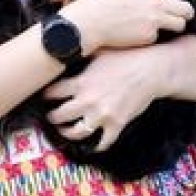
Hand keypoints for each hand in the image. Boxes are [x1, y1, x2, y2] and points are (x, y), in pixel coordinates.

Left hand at [43, 44, 166, 152]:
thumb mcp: (100, 51)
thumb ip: (82, 54)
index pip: (52, 93)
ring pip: (77, 132)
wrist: (151, 70)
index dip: (45, 95)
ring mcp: (102, 115)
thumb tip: (70, 49)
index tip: (44, 97)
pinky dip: (98, 146)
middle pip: (59, 115)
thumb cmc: (127, 56)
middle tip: (51, 117)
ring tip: (66, 131)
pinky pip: (104, 142)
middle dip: (52, 117)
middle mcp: (88, 101)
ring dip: (68, 133)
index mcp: (81, 82)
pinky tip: (94, 145)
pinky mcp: (117, 124)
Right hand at [62, 0, 193, 53]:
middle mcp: (156, 3)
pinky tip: (138, 34)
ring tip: (164, 28)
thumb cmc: (98, 2)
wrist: (88, 24)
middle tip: (180, 17)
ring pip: (179, 25)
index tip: (166, 4)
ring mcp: (155, 21)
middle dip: (184, 13)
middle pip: (186, 9)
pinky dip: (151, 36)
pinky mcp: (149, 37)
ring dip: (174, 26)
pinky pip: (158, 36)